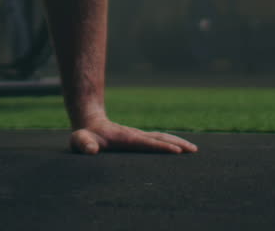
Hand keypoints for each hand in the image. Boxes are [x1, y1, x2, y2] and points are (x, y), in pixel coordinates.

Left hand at [69, 117, 197, 154]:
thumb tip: (91, 151)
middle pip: (160, 138)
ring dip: (178, 142)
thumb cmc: (85, 136)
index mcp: (125, 138)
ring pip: (162, 137)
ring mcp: (139, 136)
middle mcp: (136, 135)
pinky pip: (159, 140)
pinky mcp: (140, 139)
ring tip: (194, 150)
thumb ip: (84, 144)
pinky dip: (172, 143)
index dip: (161, 147)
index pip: (146, 143)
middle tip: (194, 150)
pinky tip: (181, 149)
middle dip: (177, 143)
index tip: (177, 151)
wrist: (90, 123)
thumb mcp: (80, 141)